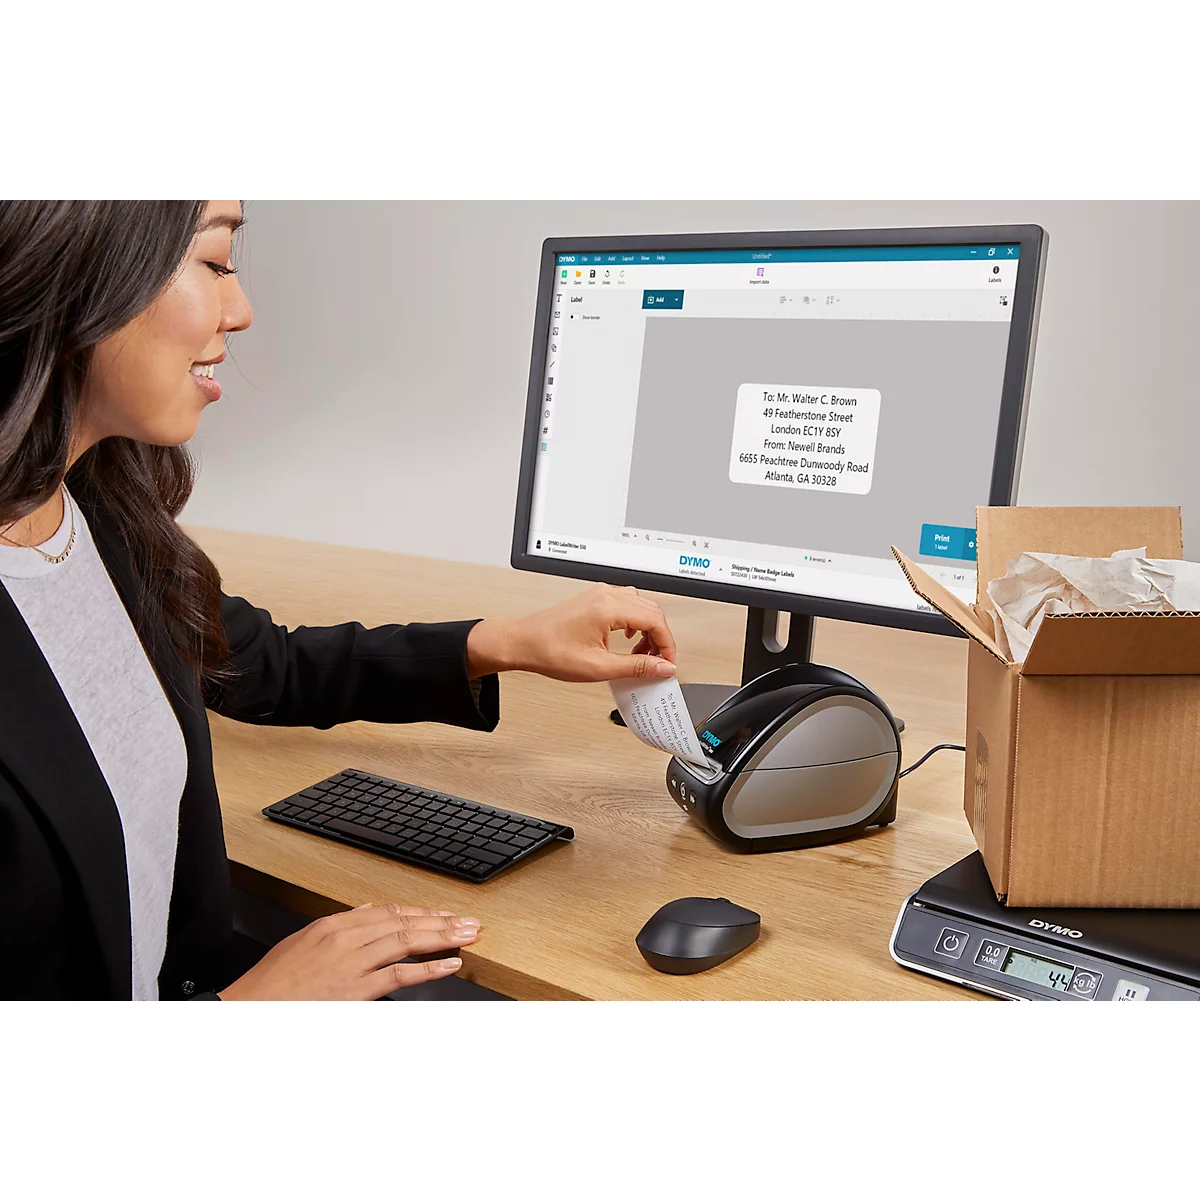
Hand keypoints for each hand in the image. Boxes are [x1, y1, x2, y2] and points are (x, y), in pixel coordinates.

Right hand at [217, 904, 479, 999]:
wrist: (247, 1009)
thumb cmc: (272, 983)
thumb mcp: (303, 942)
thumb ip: (338, 927)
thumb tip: (365, 911)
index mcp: (333, 925)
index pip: (388, 912)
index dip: (420, 912)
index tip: (443, 914)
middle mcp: (345, 938)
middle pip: (403, 922)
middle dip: (439, 921)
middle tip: (468, 922)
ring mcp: (351, 963)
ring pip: (406, 942)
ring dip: (442, 938)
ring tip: (466, 936)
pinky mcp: (353, 990)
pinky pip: (398, 975)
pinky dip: (427, 969)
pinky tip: (448, 965)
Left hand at [466, 583, 677, 682]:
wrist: (522, 642)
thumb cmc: (549, 651)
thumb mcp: (599, 667)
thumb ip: (636, 667)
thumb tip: (662, 667)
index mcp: (609, 608)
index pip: (656, 620)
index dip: (667, 645)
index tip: (667, 663)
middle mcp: (606, 595)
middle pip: (652, 610)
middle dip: (659, 638)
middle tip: (656, 662)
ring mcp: (599, 594)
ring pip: (641, 605)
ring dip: (647, 629)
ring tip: (640, 654)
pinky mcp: (593, 598)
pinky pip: (626, 603)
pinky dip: (634, 621)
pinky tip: (627, 639)